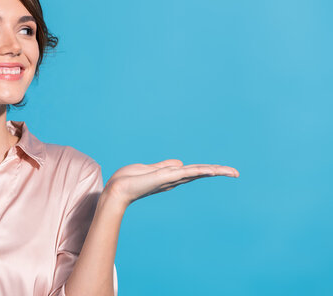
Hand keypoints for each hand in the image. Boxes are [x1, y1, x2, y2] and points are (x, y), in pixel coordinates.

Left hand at [104, 159, 238, 208]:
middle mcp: (173, 179)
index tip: (221, 169)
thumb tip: (180, 163)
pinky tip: (212, 170)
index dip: (207, 169)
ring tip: (231, 171)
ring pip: (197, 172)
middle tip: (236, 173)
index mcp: (170, 176)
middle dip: (218, 171)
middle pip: (199, 173)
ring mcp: (170, 179)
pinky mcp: (165, 178)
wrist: (117, 190)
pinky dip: (199, 171)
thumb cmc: (128, 180)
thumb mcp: (149, 169)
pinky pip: (186, 172)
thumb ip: (164, 166)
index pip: (193, 171)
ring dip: (214, 171)